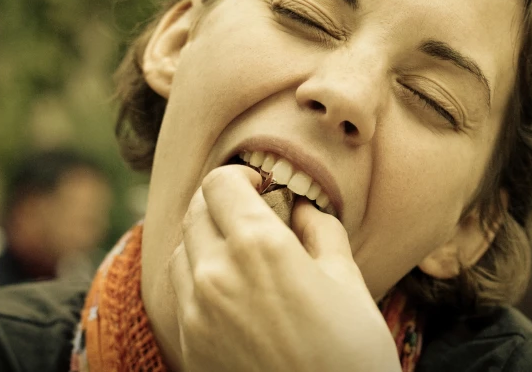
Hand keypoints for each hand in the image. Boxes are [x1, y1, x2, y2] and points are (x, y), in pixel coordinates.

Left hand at [169, 165, 400, 371]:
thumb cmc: (352, 356)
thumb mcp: (348, 282)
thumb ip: (320, 231)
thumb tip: (300, 207)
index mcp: (260, 246)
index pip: (221, 183)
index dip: (241, 178)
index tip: (261, 188)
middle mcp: (217, 272)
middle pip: (197, 211)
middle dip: (223, 205)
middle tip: (253, 219)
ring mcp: (196, 312)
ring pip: (181, 250)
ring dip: (206, 241)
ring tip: (240, 256)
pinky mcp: (189, 345)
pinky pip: (179, 292)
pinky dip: (197, 278)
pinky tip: (229, 293)